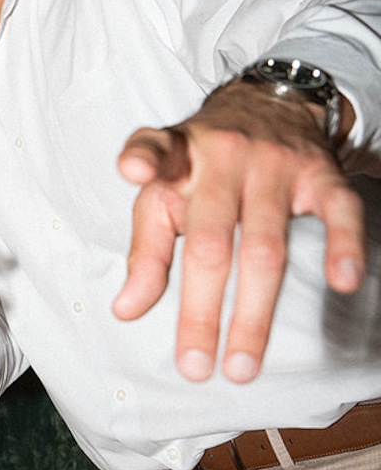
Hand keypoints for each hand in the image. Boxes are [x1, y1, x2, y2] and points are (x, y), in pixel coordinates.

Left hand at [114, 79, 365, 382]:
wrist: (270, 103)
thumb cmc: (205, 164)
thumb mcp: (166, 190)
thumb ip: (145, 247)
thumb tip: (126, 310)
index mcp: (179, 155)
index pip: (157, 149)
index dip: (144, 158)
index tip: (133, 171)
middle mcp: (224, 156)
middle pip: (210, 238)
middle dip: (201, 307)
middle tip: (194, 366)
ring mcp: (275, 165)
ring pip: (265, 244)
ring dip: (255, 311)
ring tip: (243, 365)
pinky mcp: (321, 174)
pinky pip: (338, 210)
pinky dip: (343, 245)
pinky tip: (342, 282)